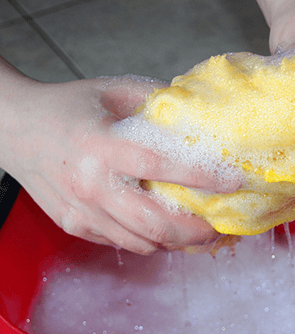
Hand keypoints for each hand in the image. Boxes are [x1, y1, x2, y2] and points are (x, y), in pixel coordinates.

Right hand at [0, 70, 240, 253]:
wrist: (12, 128)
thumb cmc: (66, 107)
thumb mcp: (114, 91)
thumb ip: (157, 102)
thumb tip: (199, 117)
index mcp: (102, 145)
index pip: (161, 166)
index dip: (203, 178)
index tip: (234, 183)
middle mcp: (91, 185)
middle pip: (155, 224)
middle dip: (196, 232)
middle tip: (221, 228)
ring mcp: (80, 211)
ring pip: (140, 242)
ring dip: (176, 242)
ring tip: (199, 233)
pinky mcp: (74, 225)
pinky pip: (121, 243)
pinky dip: (149, 241)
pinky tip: (164, 230)